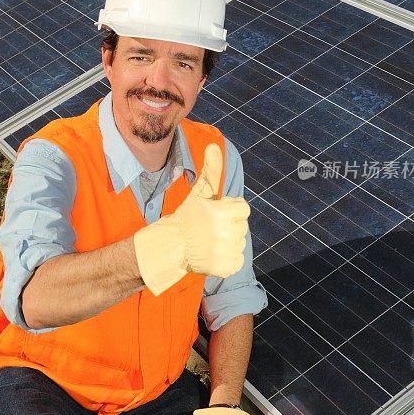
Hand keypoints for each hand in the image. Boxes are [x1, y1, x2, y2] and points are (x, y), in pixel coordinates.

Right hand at [133, 143, 249, 294]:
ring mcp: (226, 252)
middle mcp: (226, 233)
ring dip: (228, 243)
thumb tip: (213, 146)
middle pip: (241, 227)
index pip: (243, 209)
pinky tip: (213, 254)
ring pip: (240, 244)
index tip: (215, 215)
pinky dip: (228, 259)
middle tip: (209, 229)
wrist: (170, 247)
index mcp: (223, 213)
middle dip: (229, 227)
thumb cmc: (186, 217)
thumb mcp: (200, 192)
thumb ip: (211, 170)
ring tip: (209, 242)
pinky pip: (237, 261)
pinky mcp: (226, 268)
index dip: (229, 211)